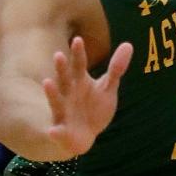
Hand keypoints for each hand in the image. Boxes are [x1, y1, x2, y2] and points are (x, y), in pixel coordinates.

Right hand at [42, 36, 132, 158]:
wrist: (84, 136)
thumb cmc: (94, 107)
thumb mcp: (107, 88)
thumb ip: (116, 68)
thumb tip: (129, 44)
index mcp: (79, 82)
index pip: (79, 65)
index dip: (78, 53)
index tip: (78, 39)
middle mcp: (68, 93)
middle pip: (64, 79)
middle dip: (61, 69)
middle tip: (58, 55)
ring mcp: (62, 111)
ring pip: (56, 101)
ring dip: (52, 93)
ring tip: (46, 82)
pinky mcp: (61, 131)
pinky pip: (57, 132)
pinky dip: (55, 132)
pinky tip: (53, 131)